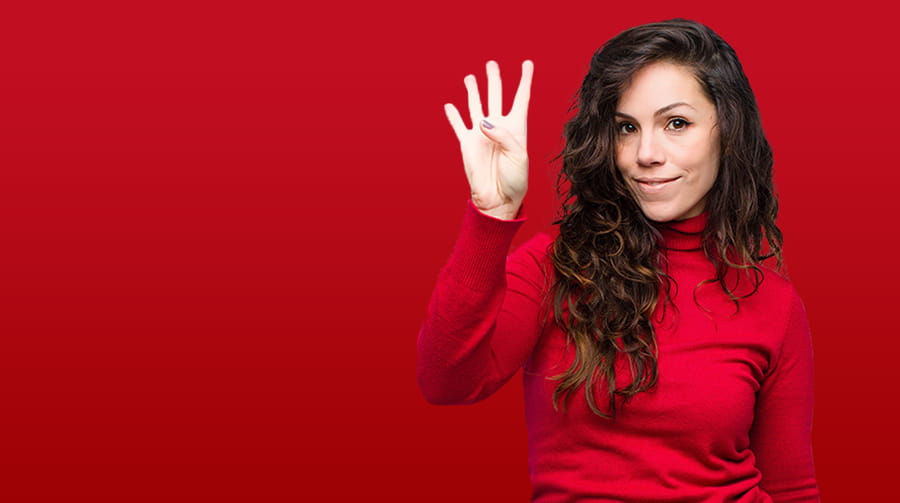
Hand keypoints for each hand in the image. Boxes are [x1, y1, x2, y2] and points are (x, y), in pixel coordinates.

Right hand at [444, 60, 532, 219]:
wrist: (499, 198)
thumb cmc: (515, 179)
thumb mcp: (518, 155)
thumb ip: (502, 135)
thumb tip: (482, 121)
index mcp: (516, 127)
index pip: (521, 98)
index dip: (524, 80)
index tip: (527, 63)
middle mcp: (498, 127)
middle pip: (496, 96)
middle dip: (494, 79)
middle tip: (491, 64)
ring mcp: (481, 134)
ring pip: (476, 105)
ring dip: (474, 91)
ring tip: (470, 77)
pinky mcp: (467, 143)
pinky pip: (458, 125)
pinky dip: (453, 115)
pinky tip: (450, 106)